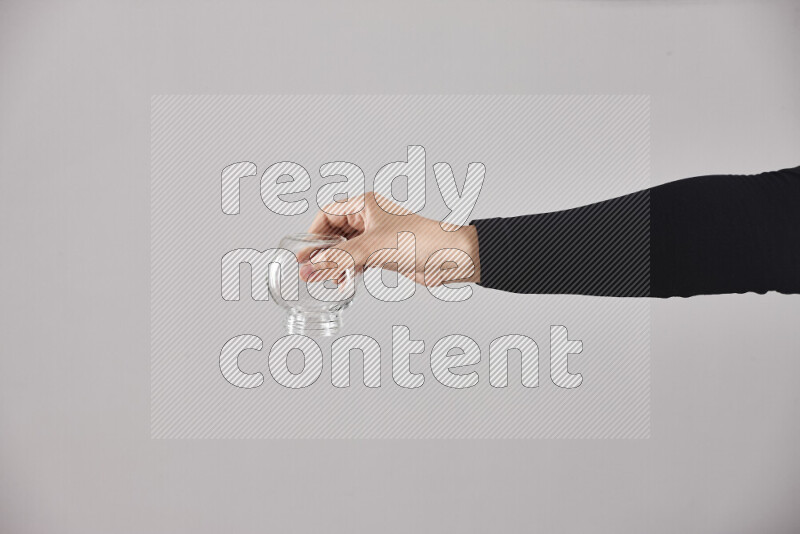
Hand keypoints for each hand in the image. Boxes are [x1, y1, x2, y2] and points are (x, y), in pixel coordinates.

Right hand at [298, 192, 480, 286]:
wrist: (451, 257)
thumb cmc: (421, 240)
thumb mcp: (373, 249)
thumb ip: (339, 259)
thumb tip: (310, 268)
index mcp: (365, 205)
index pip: (328, 214)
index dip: (314, 233)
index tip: (305, 253)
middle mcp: (369, 218)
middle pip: (334, 233)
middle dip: (322, 252)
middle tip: (309, 271)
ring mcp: (376, 237)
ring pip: (345, 249)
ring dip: (334, 264)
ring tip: (325, 281)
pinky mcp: (383, 254)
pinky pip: (357, 261)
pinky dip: (348, 271)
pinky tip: (343, 283)